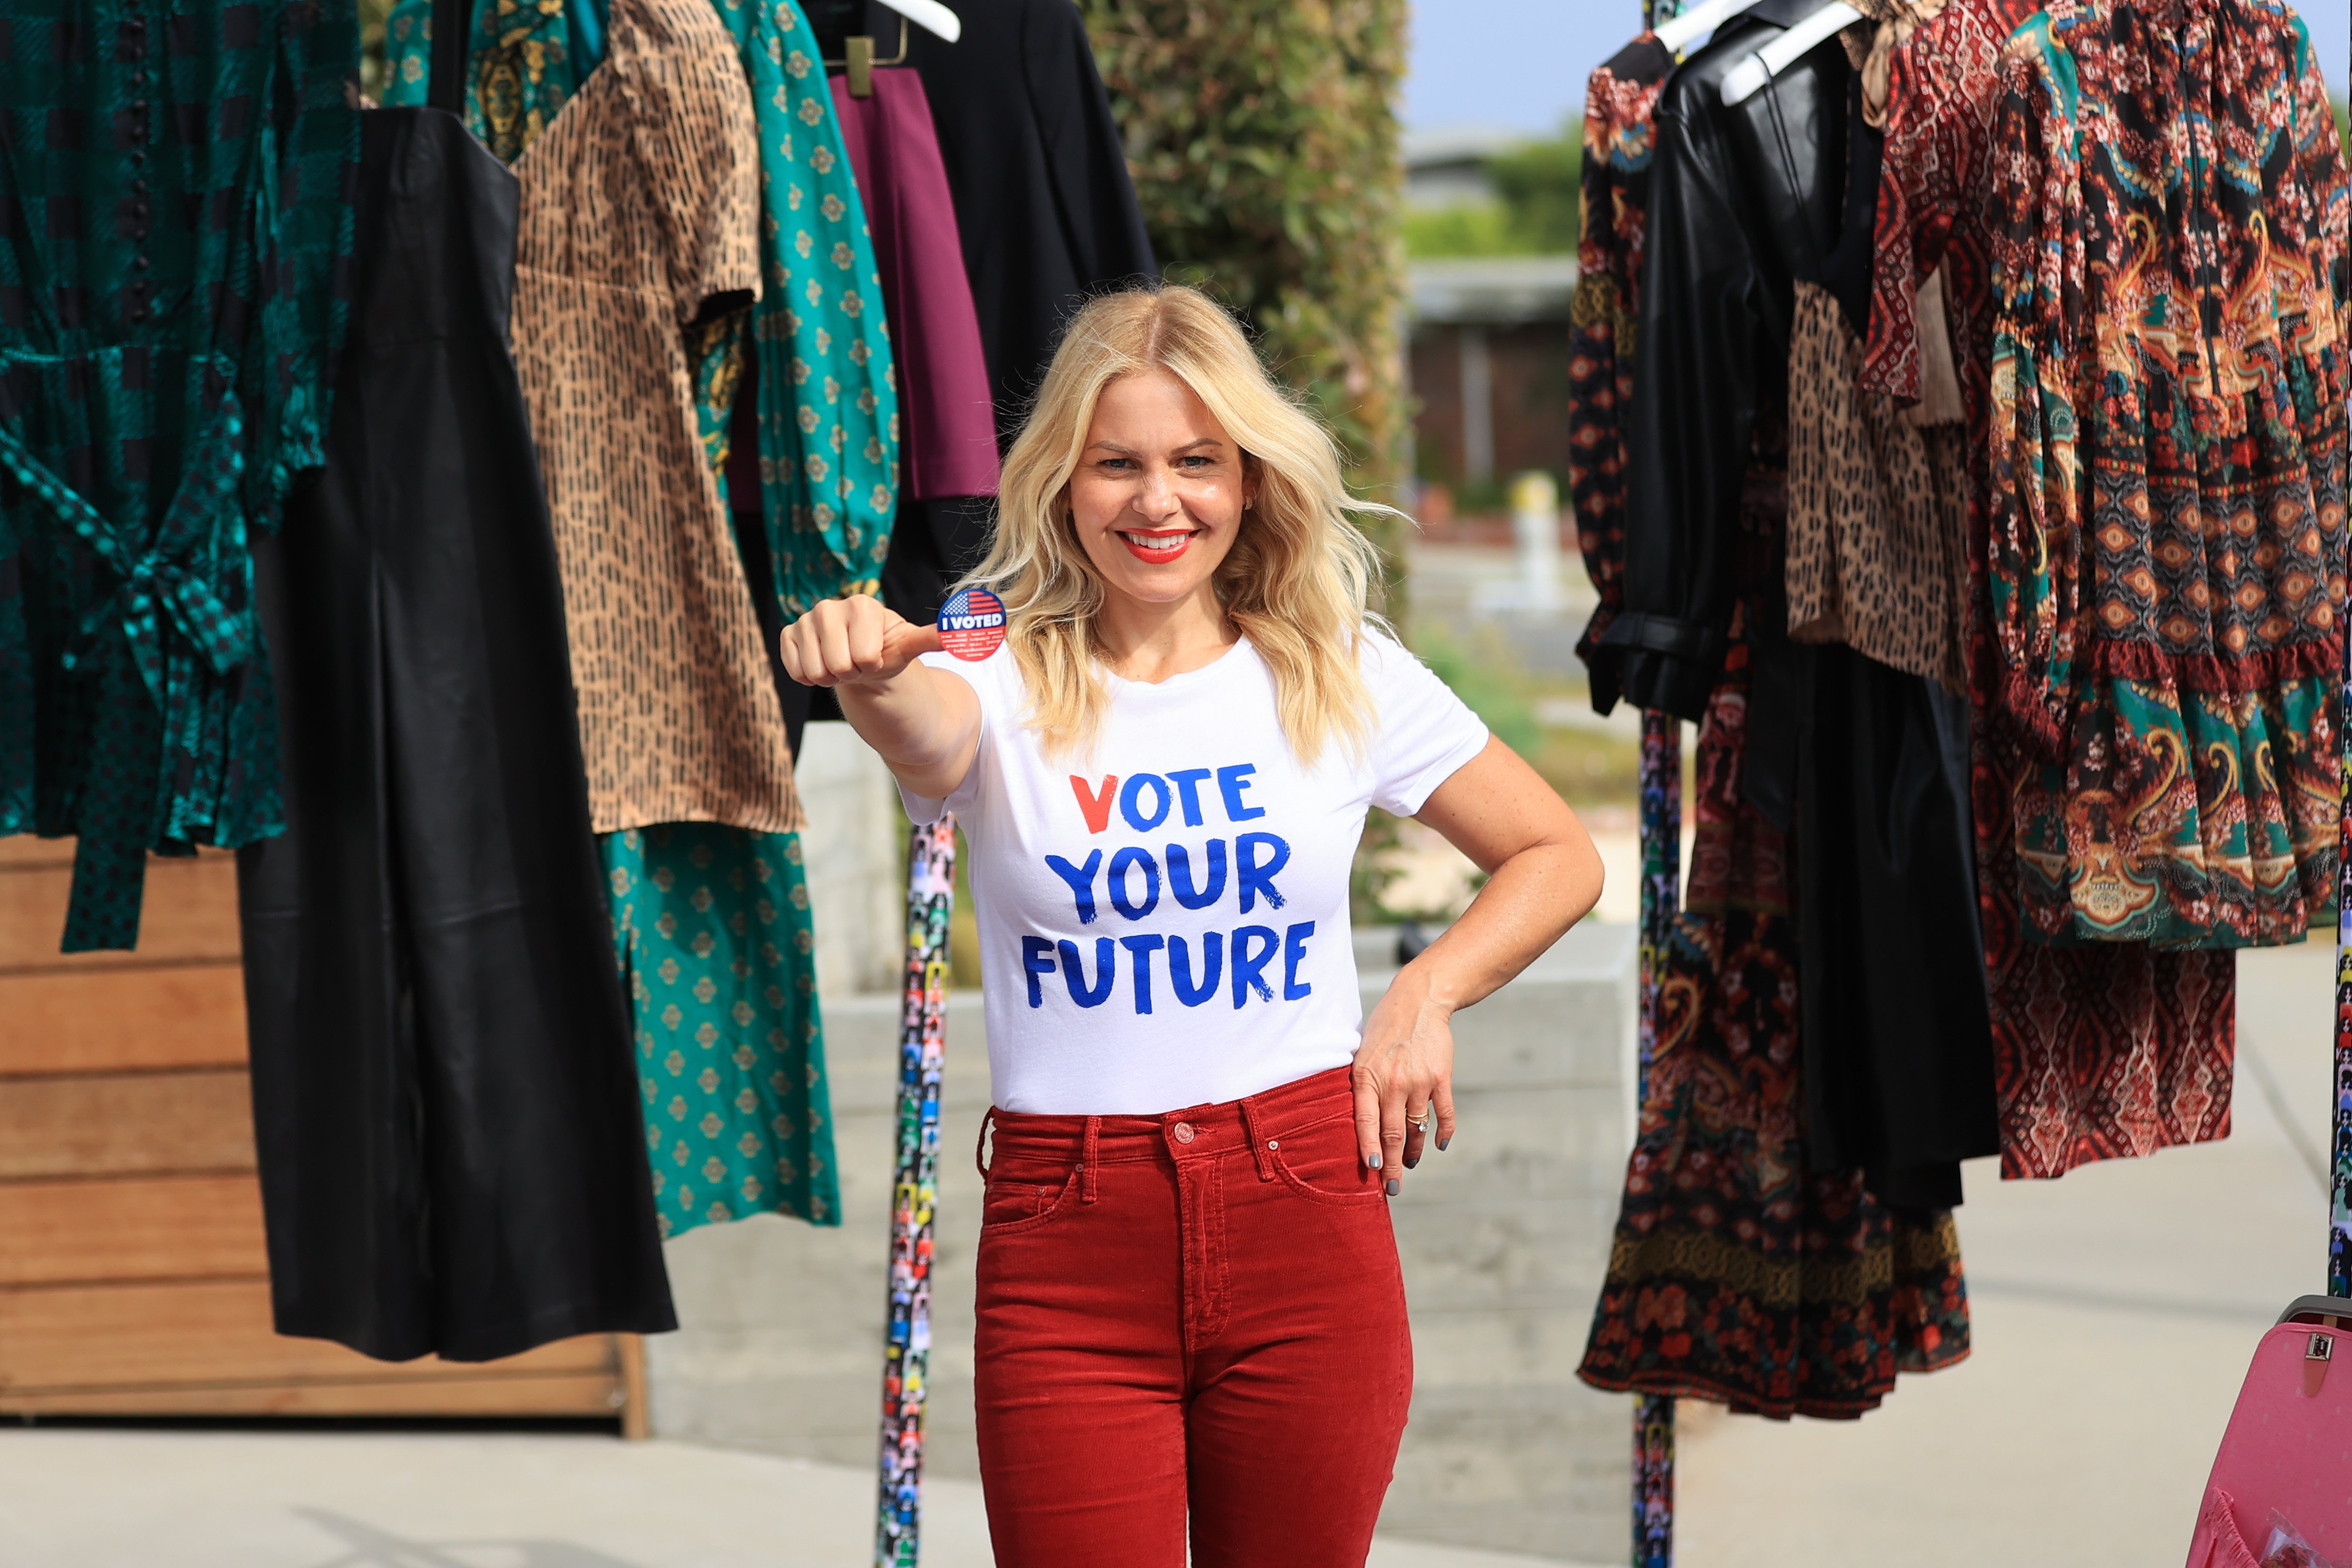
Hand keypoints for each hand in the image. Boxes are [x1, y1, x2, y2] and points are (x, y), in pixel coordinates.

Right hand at [778, 594, 941, 687]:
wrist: (862, 658)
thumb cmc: (887, 650)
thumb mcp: (910, 644)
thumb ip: (932, 637)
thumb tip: (960, 632)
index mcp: (862, 605)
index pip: (864, 657)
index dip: (872, 665)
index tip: (874, 656)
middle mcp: (829, 606)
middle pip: (838, 666)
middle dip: (850, 674)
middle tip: (856, 663)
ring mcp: (806, 620)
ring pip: (816, 672)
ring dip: (830, 677)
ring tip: (841, 663)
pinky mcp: (788, 635)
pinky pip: (794, 671)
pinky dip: (809, 677)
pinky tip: (821, 664)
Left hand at [1350, 972, 1456, 1197]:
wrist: (1418, 1002)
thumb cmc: (1384, 1029)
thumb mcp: (1361, 1053)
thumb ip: (1361, 1085)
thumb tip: (1357, 1121)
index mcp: (1366, 1077)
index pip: (1365, 1123)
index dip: (1369, 1149)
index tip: (1371, 1171)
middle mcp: (1392, 1082)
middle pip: (1391, 1134)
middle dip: (1390, 1165)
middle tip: (1392, 1188)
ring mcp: (1419, 1081)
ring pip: (1416, 1128)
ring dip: (1413, 1151)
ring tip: (1409, 1163)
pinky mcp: (1441, 1078)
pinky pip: (1443, 1114)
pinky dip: (1443, 1133)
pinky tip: (1439, 1146)